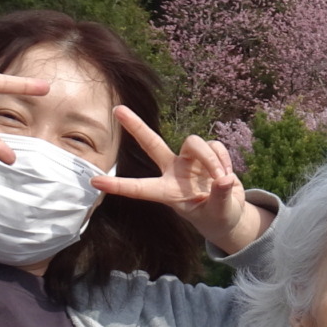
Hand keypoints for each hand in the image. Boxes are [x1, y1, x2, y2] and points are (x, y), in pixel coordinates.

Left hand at [96, 106, 271, 254]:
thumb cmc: (217, 216)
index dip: (118, 185)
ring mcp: (189, 160)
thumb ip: (221, 197)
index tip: (94, 180)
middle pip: (152, 144)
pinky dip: (223, 159)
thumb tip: (225, 180)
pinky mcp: (206, 153)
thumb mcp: (219, 213)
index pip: (140, 188)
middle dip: (136, 126)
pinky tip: (228, 174)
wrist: (231, 211)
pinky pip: (215, 146)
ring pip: (195, 143)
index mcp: (168, 192)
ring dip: (211, 159)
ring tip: (223, 178)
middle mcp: (174, 172)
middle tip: (117, 109)